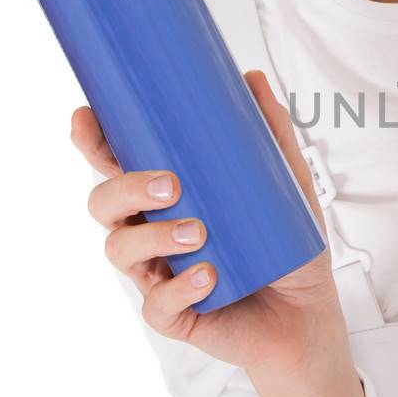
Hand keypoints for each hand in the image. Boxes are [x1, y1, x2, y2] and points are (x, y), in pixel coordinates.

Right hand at [71, 69, 340, 380]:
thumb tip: (251, 79)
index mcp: (164, 198)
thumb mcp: (287, 185)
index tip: (87, 118)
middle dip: (124, 188)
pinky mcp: (175, 316)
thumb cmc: (287, 249)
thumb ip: (271, 135)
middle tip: (170, 184)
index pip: (114, 166)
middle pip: (103, 204)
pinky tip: (206, 276)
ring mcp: (157, 275)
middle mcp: (150, 233)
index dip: (92, 142)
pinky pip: (158, 305)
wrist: (310, 317)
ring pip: (119, 249)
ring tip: (197, 231)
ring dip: (152, 236)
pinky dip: (179, 289)